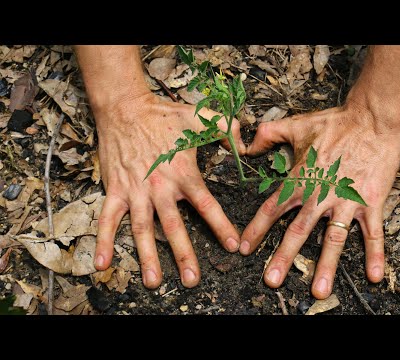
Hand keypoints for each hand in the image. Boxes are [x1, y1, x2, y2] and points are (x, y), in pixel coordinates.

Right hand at [93, 92, 245, 288]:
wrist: (126, 109)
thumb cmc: (164, 116)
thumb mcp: (200, 118)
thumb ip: (227, 130)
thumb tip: (247, 146)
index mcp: (183, 173)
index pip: (206, 204)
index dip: (221, 226)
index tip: (233, 246)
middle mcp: (160, 187)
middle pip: (173, 226)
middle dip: (184, 254)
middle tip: (192, 279)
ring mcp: (136, 191)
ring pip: (142, 229)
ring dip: (147, 256)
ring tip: (154, 281)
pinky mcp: (115, 190)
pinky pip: (107, 218)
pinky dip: (104, 240)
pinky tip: (103, 263)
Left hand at [240, 103, 399, 298]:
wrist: (371, 119)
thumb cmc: (333, 123)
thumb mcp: (295, 125)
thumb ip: (267, 135)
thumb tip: (245, 146)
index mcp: (300, 179)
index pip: (272, 208)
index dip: (256, 229)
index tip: (245, 249)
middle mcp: (320, 195)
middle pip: (298, 231)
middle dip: (283, 257)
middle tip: (272, 281)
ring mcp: (346, 201)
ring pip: (333, 239)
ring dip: (326, 266)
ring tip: (319, 291)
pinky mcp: (370, 202)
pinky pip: (373, 232)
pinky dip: (374, 254)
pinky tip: (374, 276)